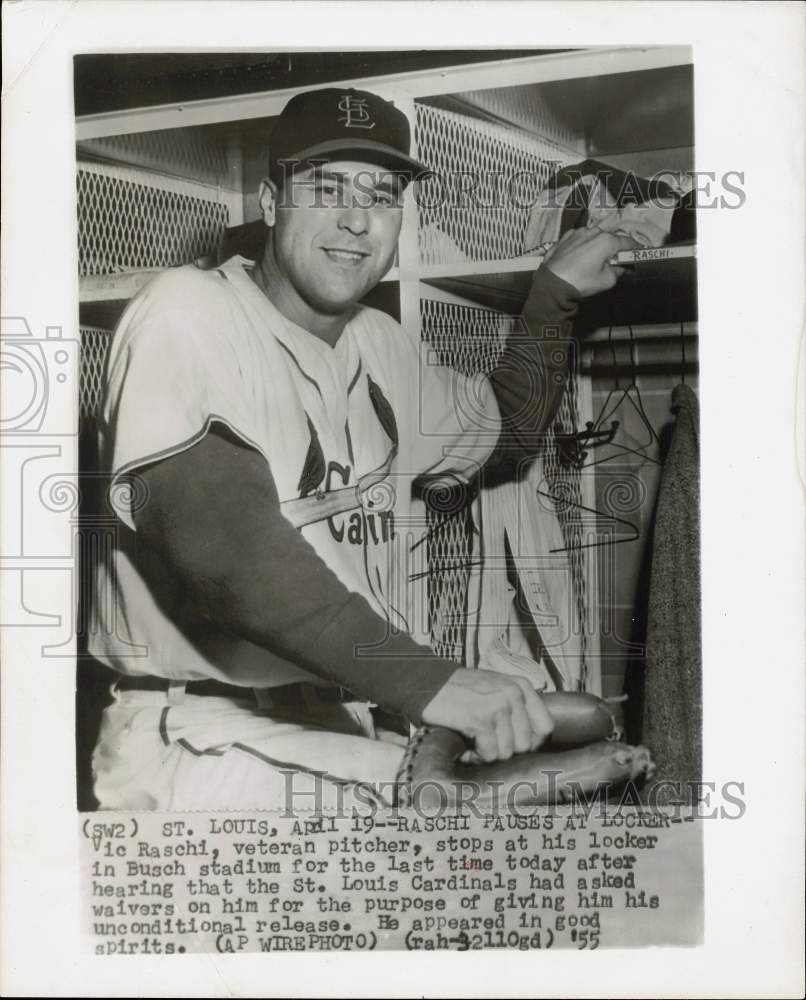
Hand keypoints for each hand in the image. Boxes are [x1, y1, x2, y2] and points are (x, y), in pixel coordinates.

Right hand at [420, 668, 553, 762]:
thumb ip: (516, 708)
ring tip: (473, 744)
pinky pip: (489, 754)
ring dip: (487, 755)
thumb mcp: (495, 689)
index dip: (530, 744)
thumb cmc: (459, 691)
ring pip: (507, 752)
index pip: (545, 727)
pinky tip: (465, 748)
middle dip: (504, 751)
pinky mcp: (480, 718)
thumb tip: (531, 743)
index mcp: (521, 686)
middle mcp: (513, 694)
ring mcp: (497, 705)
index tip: (510, 746)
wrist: (426, 683)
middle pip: (525, 745)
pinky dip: (475, 757)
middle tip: (485, 745)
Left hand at [542, 228, 638, 297]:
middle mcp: (592, 232)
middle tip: (612, 263)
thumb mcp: (607, 280)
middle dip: (613, 249)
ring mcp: (577, 233)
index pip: (627, 242)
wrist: (552, 284)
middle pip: (610, 238)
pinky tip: (579, 259)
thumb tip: (620, 268)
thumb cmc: (579, 282)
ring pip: (593, 237)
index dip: (633, 249)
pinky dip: (582, 246)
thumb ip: (618, 271)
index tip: (635, 254)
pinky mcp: (565, 238)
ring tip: (593, 262)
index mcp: (607, 240)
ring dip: (597, 246)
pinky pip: (579, 239)